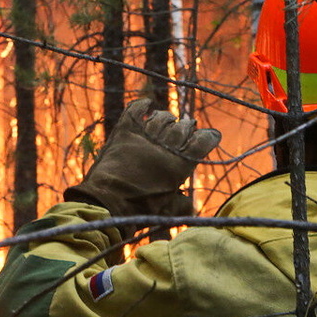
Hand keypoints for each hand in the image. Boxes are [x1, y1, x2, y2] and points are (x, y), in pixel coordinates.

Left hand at [65, 99, 220, 222]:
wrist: (107, 204)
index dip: (208, 137)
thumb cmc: (140, 210)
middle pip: (182, 127)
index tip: (209, 136)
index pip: (202, 142)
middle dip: (187, 126)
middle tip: (186, 128)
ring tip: (167, 120)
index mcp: (180, 165)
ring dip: (167, 118)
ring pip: (161, 118)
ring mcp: (144, 137)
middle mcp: (165, 147)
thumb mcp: (168, 212)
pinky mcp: (124, 132)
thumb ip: (183, 204)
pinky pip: (135, 110)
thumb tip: (190, 203)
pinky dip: (142, 105)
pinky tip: (147, 104)